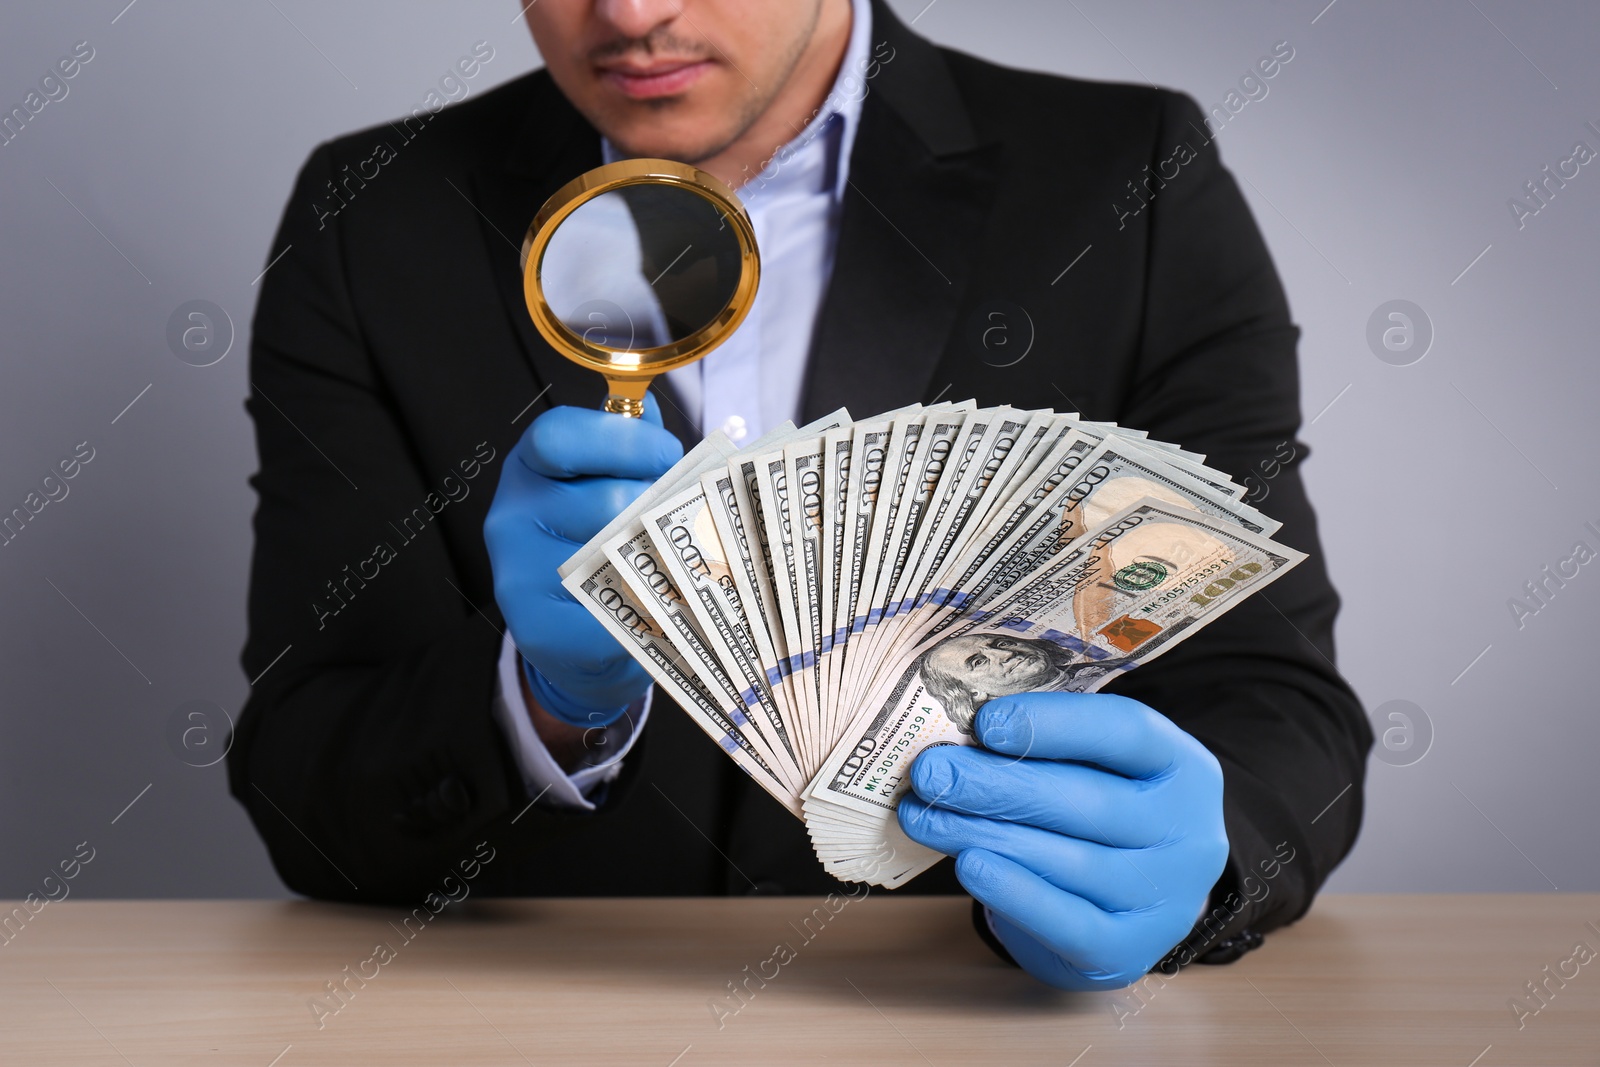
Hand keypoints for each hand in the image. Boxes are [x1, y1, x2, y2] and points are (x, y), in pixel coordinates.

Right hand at [483, 399, 681, 726]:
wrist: (569, 637)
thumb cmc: (600, 542)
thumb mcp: (605, 479)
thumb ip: (628, 442)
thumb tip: (653, 410)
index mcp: (528, 469)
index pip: (559, 436)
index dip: (624, 441)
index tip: (668, 454)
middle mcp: (511, 517)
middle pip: (606, 500)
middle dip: (661, 509)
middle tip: (684, 523)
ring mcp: (517, 575)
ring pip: (617, 556)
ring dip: (664, 560)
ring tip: (684, 564)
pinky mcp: (536, 628)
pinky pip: (614, 613)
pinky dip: (651, 613)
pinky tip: (667, 609)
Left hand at [896, 692, 1227, 989]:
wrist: (1132, 900)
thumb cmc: (1099, 809)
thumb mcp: (1095, 765)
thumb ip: (1046, 745)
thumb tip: (960, 735)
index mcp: (1183, 766)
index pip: (1126, 733)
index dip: (1053, 725)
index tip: (984, 722)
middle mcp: (1188, 834)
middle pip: (1090, 802)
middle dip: (999, 784)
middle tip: (932, 770)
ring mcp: (1166, 899)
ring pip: (1070, 862)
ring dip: (986, 834)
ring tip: (923, 815)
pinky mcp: (1129, 952)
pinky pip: (1068, 923)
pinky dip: (1015, 894)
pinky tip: (968, 866)